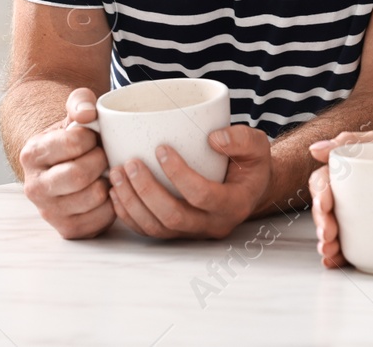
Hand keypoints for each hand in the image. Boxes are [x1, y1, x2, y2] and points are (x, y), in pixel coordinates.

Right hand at [18, 87, 112, 239]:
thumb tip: (87, 114)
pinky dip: (112, 204)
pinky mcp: (68, 230)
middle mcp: (34, 186)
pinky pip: (102, 219)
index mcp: (32, 154)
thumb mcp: (75, 112)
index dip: (91, 137)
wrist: (68, 163)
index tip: (93, 136)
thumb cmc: (75, 137)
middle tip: (104, 154)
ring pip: (93, 198)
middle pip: (79, 174)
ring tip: (104, 172)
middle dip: (100, 160)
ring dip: (108, 182)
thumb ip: (80, 101)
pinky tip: (106, 190)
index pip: (71, 143)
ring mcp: (49, 212)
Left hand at [109, 125, 271, 239]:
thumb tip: (213, 138)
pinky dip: (128, 215)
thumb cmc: (249, 163)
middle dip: (146, 191)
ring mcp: (193, 232)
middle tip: (129, 163)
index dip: (178, 173)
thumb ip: (240, 139)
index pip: (201, 195)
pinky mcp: (177, 233)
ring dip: (131, 203)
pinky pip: (148, 231)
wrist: (248, 187)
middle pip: (173, 217)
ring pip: (156, 228)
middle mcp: (212, 225)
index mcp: (233, 204)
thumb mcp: (256, 145)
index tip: (161, 148)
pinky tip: (115, 193)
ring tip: (116, 174)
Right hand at [307, 129, 372, 267]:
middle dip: (322, 223)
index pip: (323, 181)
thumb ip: (354, 141)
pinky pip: (354, 245)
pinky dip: (342, 254)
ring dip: (327, 242)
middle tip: (327, 235)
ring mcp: (360, 213)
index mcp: (346, 171)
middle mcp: (349, 194)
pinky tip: (336, 261)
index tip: (325, 205)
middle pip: (325, 209)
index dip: (319, 194)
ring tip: (330, 252)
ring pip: (335, 229)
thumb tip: (316, 150)